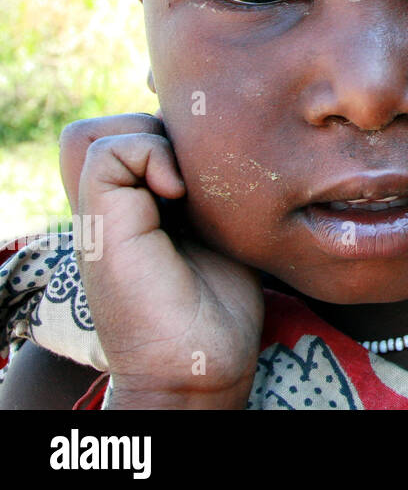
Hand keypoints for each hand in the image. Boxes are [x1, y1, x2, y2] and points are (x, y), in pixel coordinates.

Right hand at [59, 115, 263, 407]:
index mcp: (131, 205)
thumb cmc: (221, 303)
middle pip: (108, 127)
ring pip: (97, 132)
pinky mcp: (97, 223)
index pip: (130, 132)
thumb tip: (229, 139)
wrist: (200, 362)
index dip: (172, 132)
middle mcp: (108, 207)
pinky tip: (178, 195)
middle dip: (163, 132)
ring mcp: (98, 215)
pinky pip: (105, 150)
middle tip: (200, 173)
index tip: (213, 164)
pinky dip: (148, 155)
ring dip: (153, 141)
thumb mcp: (220, 226)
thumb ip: (210, 185)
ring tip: (186, 186)